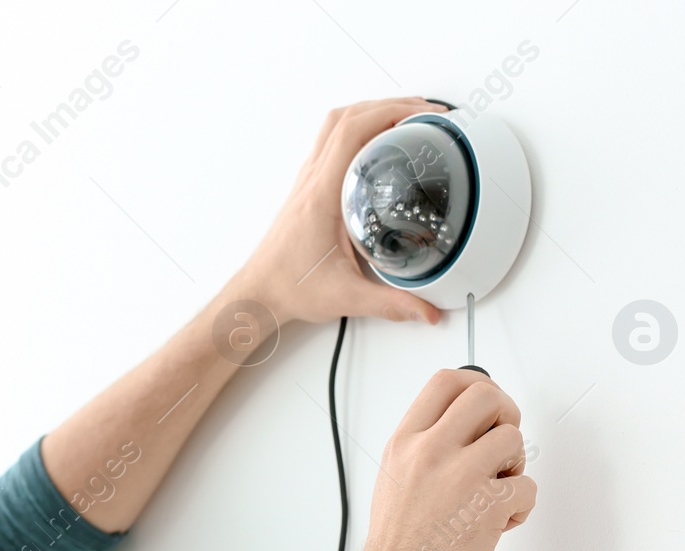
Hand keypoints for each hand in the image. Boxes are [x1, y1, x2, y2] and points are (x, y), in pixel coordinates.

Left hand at [236, 97, 449, 327]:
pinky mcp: (307, 189)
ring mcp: (307, 181)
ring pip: (335, 126)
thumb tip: (426, 311)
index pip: (353, 132)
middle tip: (424, 113)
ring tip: (404, 118)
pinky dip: (356, 131)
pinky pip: (330, 144)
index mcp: (322, 194)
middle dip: (389, 105)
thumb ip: (390, 305)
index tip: (422, 114)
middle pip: (346, 118)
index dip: (390, 112)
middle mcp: (312, 180)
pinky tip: (376, 146)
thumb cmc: (289, 287)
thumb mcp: (345, 296)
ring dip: (369, 112)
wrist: (258, 293)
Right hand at [346, 369, 536, 550]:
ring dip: (515, 466)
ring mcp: (459, 477)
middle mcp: (429, 452)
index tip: (487, 410)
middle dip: (506, 416)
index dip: (479, 386)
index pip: (448, 381)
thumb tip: (464, 430)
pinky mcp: (487, 507)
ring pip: (513, 439)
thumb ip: (425, 449)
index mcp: (405, 443)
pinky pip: (527, 487)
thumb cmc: (396, 548)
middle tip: (501, 446)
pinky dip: (521, 508)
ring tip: (496, 492)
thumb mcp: (394, 479)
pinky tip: (499, 524)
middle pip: (486, 395)